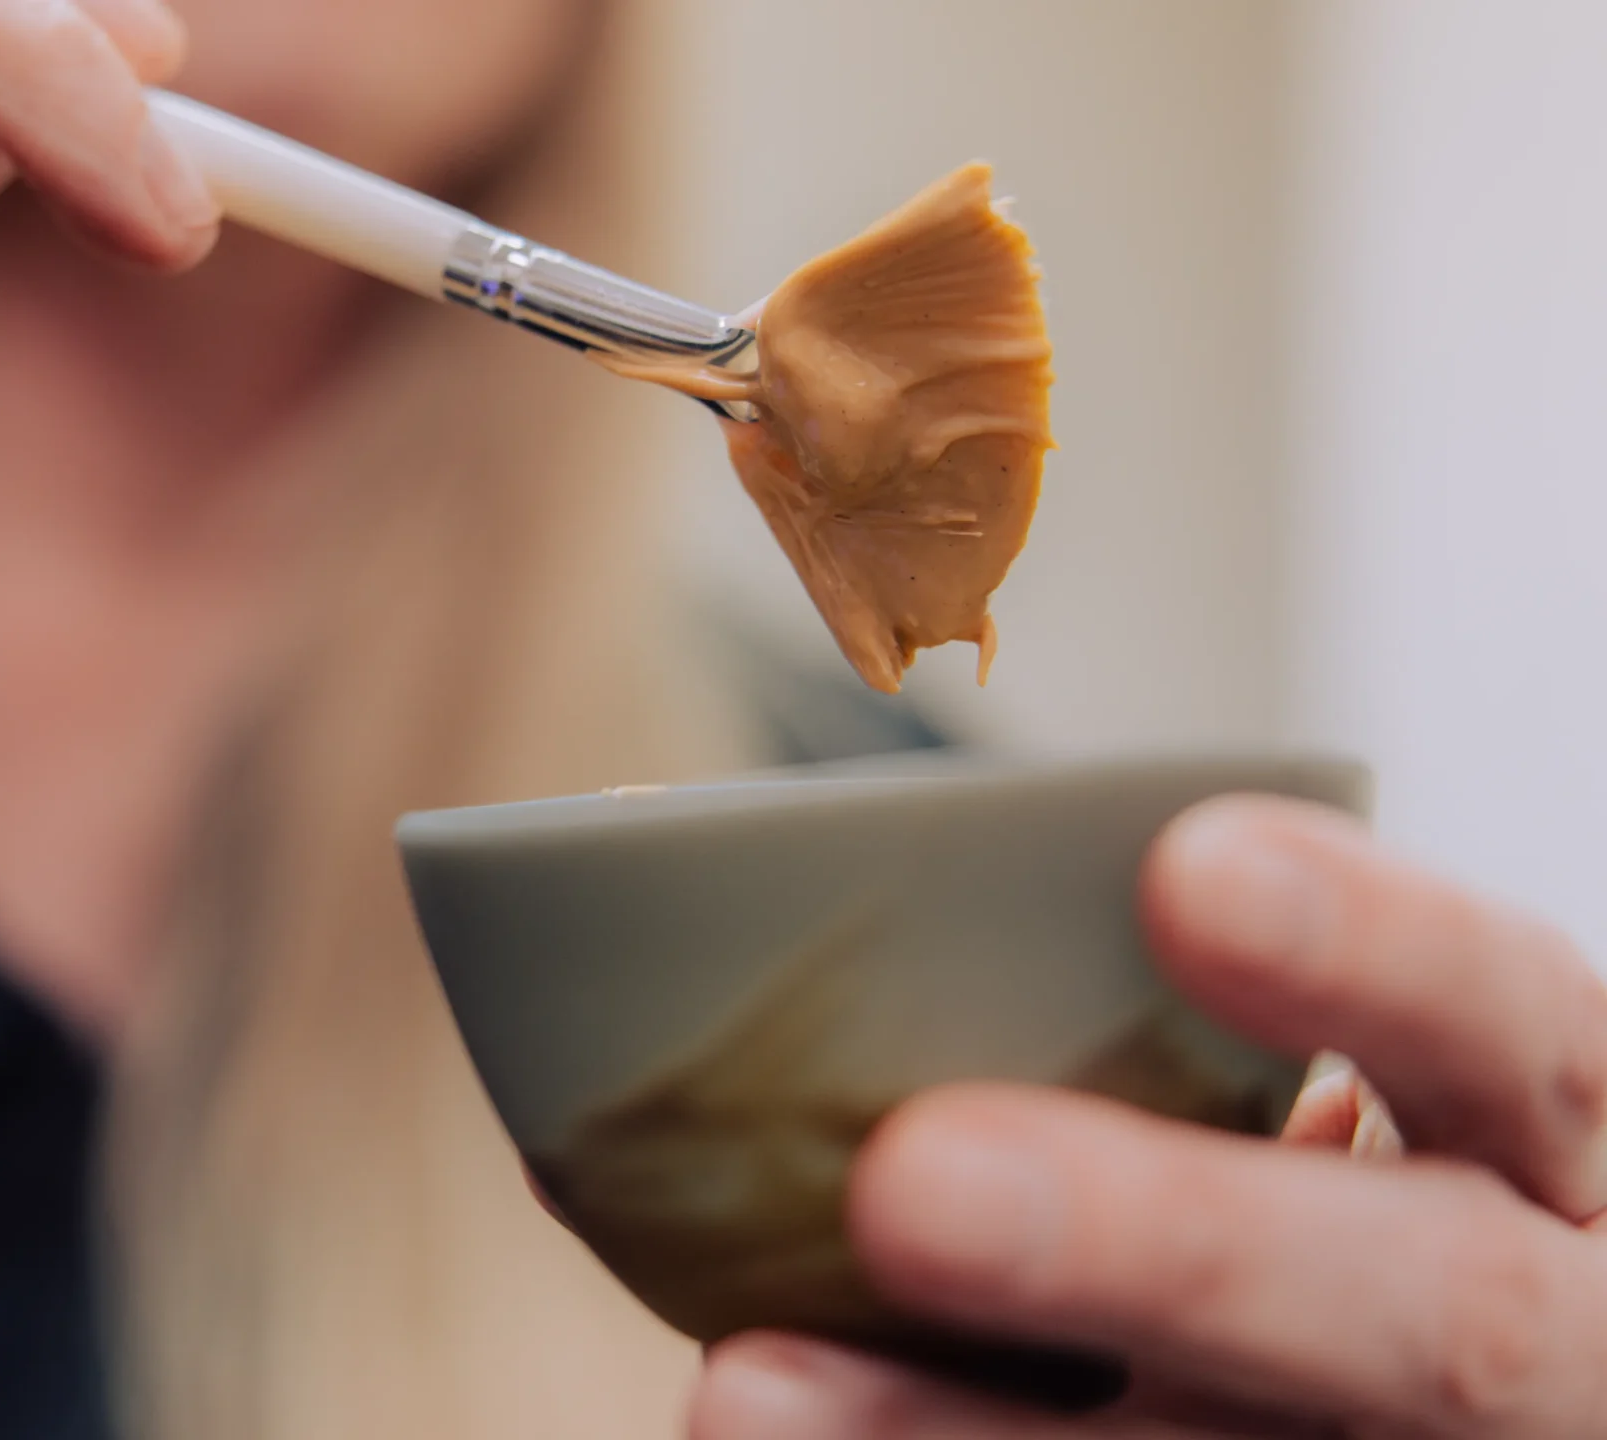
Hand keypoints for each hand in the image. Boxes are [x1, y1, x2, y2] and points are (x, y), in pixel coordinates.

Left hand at [687, 795, 1606, 1437]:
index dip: (1376, 953)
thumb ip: (1168, 1042)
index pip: (1515, 1030)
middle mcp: (1544, 1336)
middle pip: (1421, 1318)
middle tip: (912, 1184)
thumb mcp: (1360, 1103)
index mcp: (1558, 1150)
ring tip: (746, 1389)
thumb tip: (763, 975)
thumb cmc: (1350, 1196)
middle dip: (1164, 1249)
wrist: (1465, 1411)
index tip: (1189, 870)